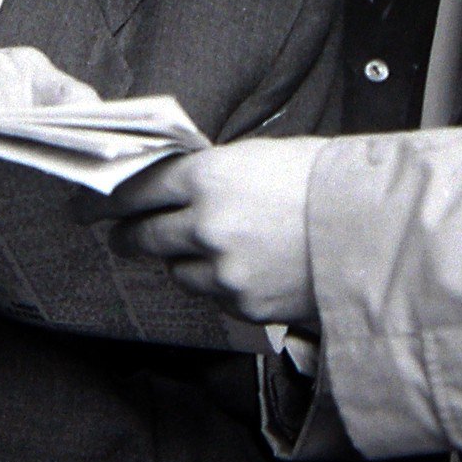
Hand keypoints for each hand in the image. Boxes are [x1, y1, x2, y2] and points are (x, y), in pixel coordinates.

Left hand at [101, 137, 327, 326]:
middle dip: (129, 236)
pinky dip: (220, 285)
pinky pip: (213, 295)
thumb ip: (210, 174)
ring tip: (210, 249)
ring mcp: (222, 269)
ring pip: (176, 271)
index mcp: (207, 176)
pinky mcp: (242, 304)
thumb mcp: (258, 157)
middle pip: (143, 236)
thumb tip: (173, 185)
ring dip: (182, 262)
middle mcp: (205, 224)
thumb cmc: (321, 181)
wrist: (373, 231)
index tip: (87, 206)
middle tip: (121, 236)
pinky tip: (247, 268)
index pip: (136, 189)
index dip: (106, 199)